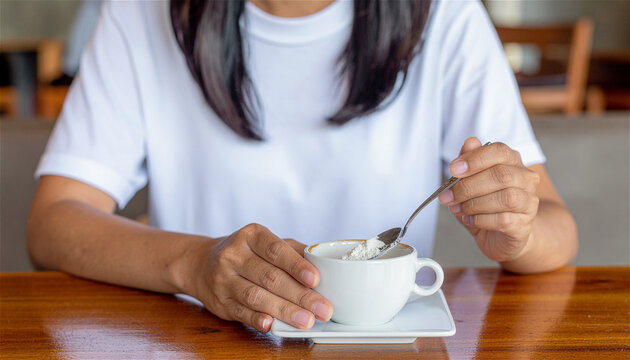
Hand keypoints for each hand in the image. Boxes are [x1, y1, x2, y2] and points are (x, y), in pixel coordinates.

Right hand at [180, 223, 332, 331]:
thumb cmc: (245, 253)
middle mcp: (234, 255)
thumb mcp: (265, 242)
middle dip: (300, 295)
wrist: (200, 263)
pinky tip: (272, 325)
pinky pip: (241, 312)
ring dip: (284, 311)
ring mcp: (224, 279)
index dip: (297, 265)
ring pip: (256, 296)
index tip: (316, 279)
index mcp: (251, 236)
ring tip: (306, 321)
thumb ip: (293, 250)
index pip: (276, 250)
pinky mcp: (220, 302)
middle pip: (270, 277)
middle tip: (323, 309)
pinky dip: (257, 319)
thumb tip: (322, 263)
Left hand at [438, 137, 540, 261]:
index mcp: (512, 162)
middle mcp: (526, 179)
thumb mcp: (471, 182)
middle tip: (448, 196)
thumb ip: (469, 163)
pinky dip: (481, 220)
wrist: (503, 235)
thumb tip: (469, 143)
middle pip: (501, 175)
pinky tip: (470, 220)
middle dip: (468, 186)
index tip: (453, 169)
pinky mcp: (524, 224)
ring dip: (474, 204)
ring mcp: (528, 202)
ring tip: (458, 209)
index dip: (475, 159)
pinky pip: (504, 220)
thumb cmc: (486, 205)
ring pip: (505, 198)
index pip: (499, 151)